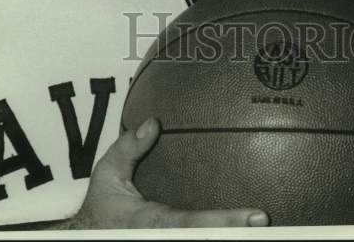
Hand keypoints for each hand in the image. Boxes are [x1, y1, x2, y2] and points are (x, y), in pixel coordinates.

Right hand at [69, 117, 269, 228]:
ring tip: (260, 228)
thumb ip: (128, 148)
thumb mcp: (108, 173)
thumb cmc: (102, 207)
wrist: (88, 237)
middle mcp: (164, 238)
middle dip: (237, 233)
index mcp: (154, 222)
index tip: (255, 217)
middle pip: (207, 240)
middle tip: (265, 223)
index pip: (194, 223)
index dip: (226, 221)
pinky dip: (220, 236)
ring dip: (232, 236)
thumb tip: (153, 123)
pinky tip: (241, 231)